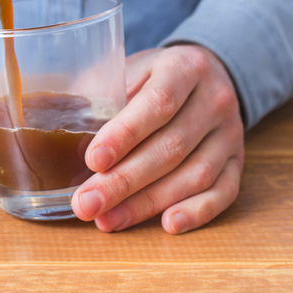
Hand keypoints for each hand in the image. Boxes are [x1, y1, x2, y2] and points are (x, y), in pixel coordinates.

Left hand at [71, 44, 243, 233]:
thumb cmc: (152, 76)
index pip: (158, 103)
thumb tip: (54, 126)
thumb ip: (100, 93)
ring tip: (108, 220)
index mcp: (183, 68)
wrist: (206, 74)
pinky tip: (167, 224)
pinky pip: (224, 192)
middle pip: (171, 147)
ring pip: (195, 174)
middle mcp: (214, 99)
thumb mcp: (128, 69)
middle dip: (124, 181)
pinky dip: (197, 211)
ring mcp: (231, 133)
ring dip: (149, 203)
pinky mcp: (238, 161)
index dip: (125, 135)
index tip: (93, 160)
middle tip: (87, 204)